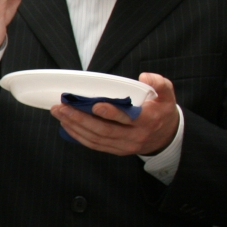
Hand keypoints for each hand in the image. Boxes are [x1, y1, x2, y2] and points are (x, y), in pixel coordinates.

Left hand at [51, 73, 178, 155]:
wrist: (166, 137)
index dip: (111, 113)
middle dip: (80, 119)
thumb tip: (144, 77)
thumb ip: (160, 84)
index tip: (95, 105)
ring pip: (96, 138)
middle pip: (104, 130)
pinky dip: (78, 135)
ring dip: (74, 126)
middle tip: (62, 107)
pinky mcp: (116, 150)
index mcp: (147, 121)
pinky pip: (94, 145)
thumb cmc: (162, 111)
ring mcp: (124, 145)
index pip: (127, 119)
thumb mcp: (167, 95)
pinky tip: (66, 125)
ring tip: (59, 113)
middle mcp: (134, 136)